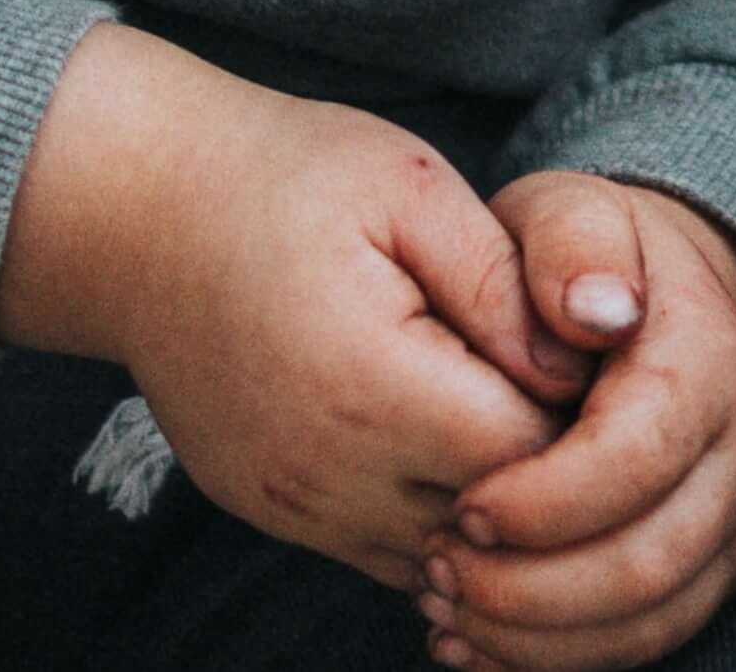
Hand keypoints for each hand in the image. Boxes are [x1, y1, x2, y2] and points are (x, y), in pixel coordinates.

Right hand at [0, 30, 571, 591]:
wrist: (139, 215)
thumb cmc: (285, 178)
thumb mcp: (411, 186)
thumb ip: (502, 280)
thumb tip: (583, 356)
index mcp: (370, 385)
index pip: (530, 453)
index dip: (586, 411)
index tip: (597, 351)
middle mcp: (325, 472)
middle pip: (495, 522)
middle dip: (554, 467)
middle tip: (576, 385)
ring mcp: (292, 506)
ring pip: (443, 557)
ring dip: (499, 506)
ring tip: (518, 410)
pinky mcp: (273, 514)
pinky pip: (386, 556)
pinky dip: (440, 520)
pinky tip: (461, 448)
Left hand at [421, 172, 735, 671]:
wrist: (651, 305)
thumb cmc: (585, 266)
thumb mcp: (569, 215)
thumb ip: (571, 242)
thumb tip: (595, 309)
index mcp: (712, 364)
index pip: (638, 461)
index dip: (542, 502)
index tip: (460, 504)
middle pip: (647, 563)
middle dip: (528, 588)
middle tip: (437, 568)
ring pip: (649, 621)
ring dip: (534, 635)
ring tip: (444, 603)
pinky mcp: (711, 571)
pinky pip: (645, 644)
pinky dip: (553, 658)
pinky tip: (473, 640)